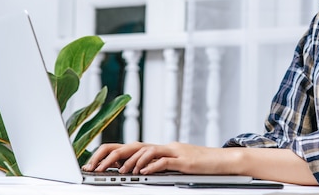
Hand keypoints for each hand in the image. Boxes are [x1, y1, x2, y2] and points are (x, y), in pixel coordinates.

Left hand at [82, 142, 235, 174]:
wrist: (223, 161)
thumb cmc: (199, 165)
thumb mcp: (174, 165)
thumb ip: (157, 165)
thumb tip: (137, 169)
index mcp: (159, 148)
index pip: (129, 146)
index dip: (110, 153)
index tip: (95, 164)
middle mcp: (164, 146)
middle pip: (133, 146)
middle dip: (112, 157)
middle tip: (98, 168)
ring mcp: (174, 151)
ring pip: (146, 151)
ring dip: (130, 162)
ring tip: (120, 171)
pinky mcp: (184, 160)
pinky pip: (165, 161)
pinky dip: (152, 166)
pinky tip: (143, 172)